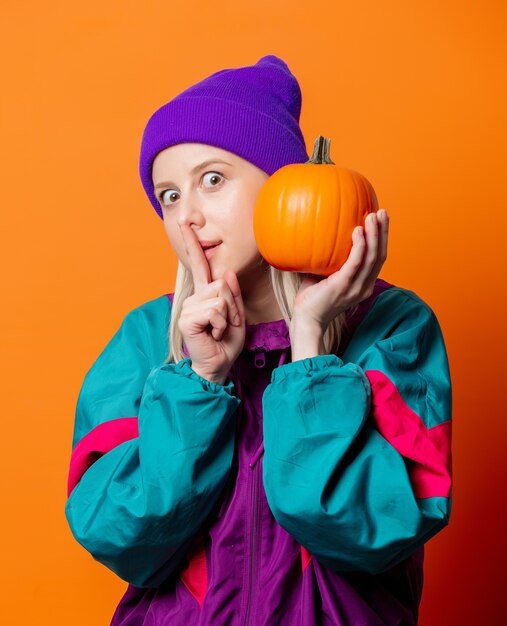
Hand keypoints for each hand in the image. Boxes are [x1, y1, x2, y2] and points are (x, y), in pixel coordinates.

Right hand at [177, 224, 245, 383]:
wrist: (218, 365)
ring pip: (220, 297)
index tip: (184, 222)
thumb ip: (233, 294)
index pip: (199, 264)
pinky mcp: (186, 319)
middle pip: (221, 284)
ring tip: (219, 330)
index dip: (191, 242)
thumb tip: (226, 272)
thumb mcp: (237, 315)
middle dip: (232, 306)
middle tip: (227, 324)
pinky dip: (220, 324)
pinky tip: (213, 334)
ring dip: (227, 318)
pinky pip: (214, 310)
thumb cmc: (226, 342)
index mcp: (204, 294)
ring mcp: (188, 307)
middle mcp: (193, 297)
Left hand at [290, 210, 388, 333]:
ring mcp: (355, 288)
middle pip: (380, 255)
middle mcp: (364, 287)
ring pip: (372, 257)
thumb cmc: (313, 297)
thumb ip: (331, 258)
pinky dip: (359, 246)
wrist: (306, 320)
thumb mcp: (325, 274)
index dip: (382, 238)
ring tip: (373, 215)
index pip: (379, 258)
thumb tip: (324, 232)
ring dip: (375, 234)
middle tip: (382, 212)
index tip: (381, 220)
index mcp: (364, 284)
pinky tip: (357, 230)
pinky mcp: (343, 286)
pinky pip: (355, 263)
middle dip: (383, 232)